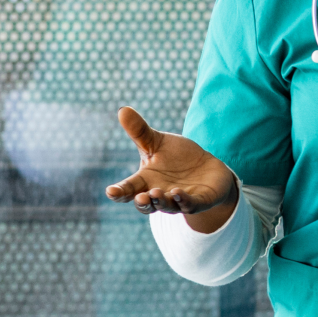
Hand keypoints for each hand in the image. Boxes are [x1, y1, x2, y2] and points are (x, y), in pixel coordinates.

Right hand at [105, 107, 238, 230]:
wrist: (207, 168)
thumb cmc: (177, 157)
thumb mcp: (157, 142)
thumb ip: (140, 131)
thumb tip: (123, 109)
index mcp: (145, 181)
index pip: (128, 189)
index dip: (119, 192)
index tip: (110, 191)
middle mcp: (159, 194)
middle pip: (146, 204)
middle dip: (142, 202)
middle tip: (140, 196)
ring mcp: (178, 201)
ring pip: (167, 206)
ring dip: (161, 201)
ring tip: (156, 193)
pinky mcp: (199, 201)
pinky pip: (190, 205)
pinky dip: (184, 201)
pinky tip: (178, 193)